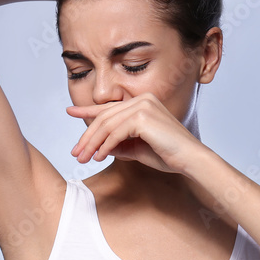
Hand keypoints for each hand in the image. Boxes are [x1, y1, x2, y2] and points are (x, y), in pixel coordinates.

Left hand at [66, 94, 205, 174]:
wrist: (190, 159)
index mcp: (142, 102)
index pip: (109, 107)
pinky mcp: (143, 117)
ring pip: (106, 125)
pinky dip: (104, 147)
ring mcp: (143, 105)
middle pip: (104, 117)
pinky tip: (99, 158)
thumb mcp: (137, 148)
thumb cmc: (168, 155)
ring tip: (83, 158)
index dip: (87, 110)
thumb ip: (119, 144)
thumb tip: (99, 147)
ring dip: (92, 144)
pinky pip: (115, 133)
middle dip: (87, 136)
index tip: (70, 111)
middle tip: (76, 153)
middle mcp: (142, 99)